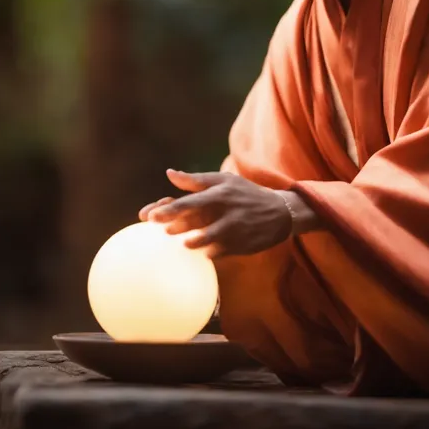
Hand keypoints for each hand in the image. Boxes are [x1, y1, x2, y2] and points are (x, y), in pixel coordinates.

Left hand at [138, 170, 292, 257]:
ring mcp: (235, 228)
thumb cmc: (246, 193)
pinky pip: (224, 250)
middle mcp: (226, 209)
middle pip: (196, 217)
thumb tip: (169, 174)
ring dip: (196, 240)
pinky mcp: (242, 244)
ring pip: (212, 236)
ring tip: (184, 243)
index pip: (189, 200)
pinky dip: (213, 252)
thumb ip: (196, 180)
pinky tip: (204, 254)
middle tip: (160, 229)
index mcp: (219, 192)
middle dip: (176, 224)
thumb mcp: (225, 180)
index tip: (148, 216)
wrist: (281, 211)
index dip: (168, 208)